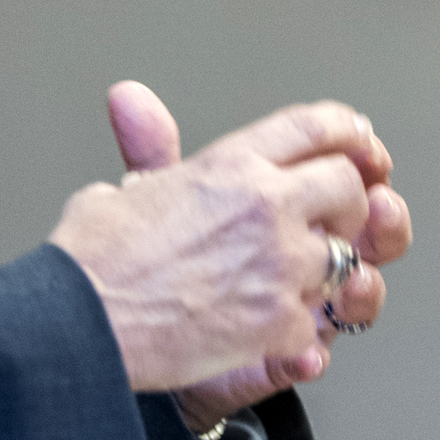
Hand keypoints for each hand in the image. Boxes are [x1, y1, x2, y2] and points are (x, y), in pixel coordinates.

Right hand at [48, 81, 411, 423]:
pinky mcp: (281, 324)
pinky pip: (317, 326)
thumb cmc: (92, 261)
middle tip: (329, 223)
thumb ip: (150, 145)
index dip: (344, 131)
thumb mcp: (123, 184)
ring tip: (292, 286)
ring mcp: (281, 265)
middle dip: (346, 206)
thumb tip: (132, 102)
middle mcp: (266, 205)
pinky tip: (271, 337)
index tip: (358, 141)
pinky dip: (297, 337)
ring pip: (346, 260)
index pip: (312, 127)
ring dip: (325, 275)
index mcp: (231, 163)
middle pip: (348, 187)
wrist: (81, 324)